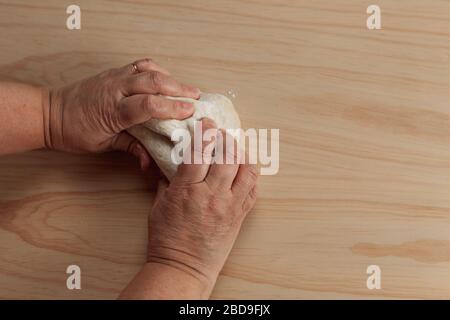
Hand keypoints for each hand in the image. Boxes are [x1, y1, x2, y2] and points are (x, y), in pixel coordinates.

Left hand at [44, 58, 198, 167]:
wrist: (51, 113)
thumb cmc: (76, 132)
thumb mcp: (104, 145)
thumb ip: (131, 148)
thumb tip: (151, 162)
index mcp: (113, 110)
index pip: (148, 105)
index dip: (172, 107)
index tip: (190, 112)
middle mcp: (115, 89)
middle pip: (153, 81)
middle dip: (178, 89)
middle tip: (196, 98)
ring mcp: (114, 77)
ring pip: (148, 69)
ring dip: (170, 77)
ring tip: (186, 88)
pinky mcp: (113, 72)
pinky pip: (139, 65)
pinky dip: (155, 69)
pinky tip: (165, 78)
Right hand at [146, 118, 258, 294]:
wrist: (183, 268)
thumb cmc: (167, 239)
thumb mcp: (159, 205)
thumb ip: (167, 180)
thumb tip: (173, 161)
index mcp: (187, 190)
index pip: (200, 151)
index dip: (204, 132)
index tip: (206, 123)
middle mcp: (212, 195)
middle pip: (227, 156)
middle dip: (226, 138)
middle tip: (222, 133)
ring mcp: (229, 206)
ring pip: (247, 170)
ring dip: (242, 154)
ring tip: (236, 148)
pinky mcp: (239, 216)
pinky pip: (253, 190)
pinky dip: (251, 176)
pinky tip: (245, 169)